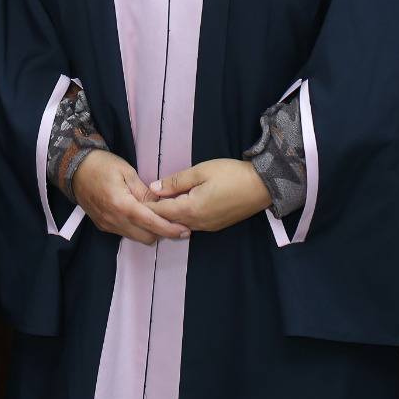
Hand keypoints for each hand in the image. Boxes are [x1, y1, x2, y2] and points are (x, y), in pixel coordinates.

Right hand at [72, 151, 189, 245]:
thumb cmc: (102, 165)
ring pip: (136, 238)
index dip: (170, 229)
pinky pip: (125, 233)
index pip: (152, 223)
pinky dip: (137, 229)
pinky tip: (141, 217)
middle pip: (147, 237)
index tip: (185, 230)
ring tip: (158, 218)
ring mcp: (107, 225)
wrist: (74, 168)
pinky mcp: (103, 226)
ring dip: (150, 232)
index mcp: (122, 205)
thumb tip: (161, 205)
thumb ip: (145, 192)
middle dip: (162, 232)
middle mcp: (114, 220)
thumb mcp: (128, 172)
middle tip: (173, 220)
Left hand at [148, 158, 271, 232]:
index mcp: (191, 209)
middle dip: (155, 213)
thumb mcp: (201, 171)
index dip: (147, 205)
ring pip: (180, 225)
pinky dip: (181, 218)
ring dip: (169, 216)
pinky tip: (179, 207)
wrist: (262, 186)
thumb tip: (153, 188)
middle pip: (169, 221)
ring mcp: (208, 227)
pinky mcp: (216, 226)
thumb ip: (176, 181)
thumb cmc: (231, 174)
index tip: (135, 198)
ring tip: (158, 203)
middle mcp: (197, 223)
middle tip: (143, 201)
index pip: (161, 211)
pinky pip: (192, 224)